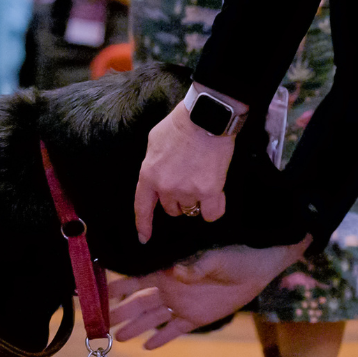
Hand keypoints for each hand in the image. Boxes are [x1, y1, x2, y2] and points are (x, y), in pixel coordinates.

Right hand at [109, 237, 311, 348]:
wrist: (256, 269)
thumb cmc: (234, 255)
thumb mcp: (215, 258)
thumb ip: (195, 266)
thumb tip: (175, 272)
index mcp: (170, 271)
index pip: (137, 280)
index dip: (118, 286)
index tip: (99, 292)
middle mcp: (171, 288)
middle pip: (140, 302)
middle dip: (120, 311)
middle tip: (101, 322)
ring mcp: (182, 304)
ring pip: (152, 318)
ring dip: (136, 327)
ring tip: (117, 338)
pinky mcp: (196, 318)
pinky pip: (174, 330)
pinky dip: (161, 338)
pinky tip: (147, 347)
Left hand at [134, 87, 246, 242]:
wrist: (205, 118)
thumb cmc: (180, 124)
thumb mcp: (154, 142)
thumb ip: (153, 164)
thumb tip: (157, 175)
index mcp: (149, 175)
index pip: (142, 206)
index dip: (143, 224)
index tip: (144, 238)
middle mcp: (166, 187)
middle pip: (170, 209)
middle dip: (177, 199)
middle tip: (187, 180)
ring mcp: (188, 191)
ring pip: (190, 210)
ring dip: (195, 201)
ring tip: (201, 179)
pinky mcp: (209, 191)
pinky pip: (212, 213)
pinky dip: (214, 209)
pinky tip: (215, 197)